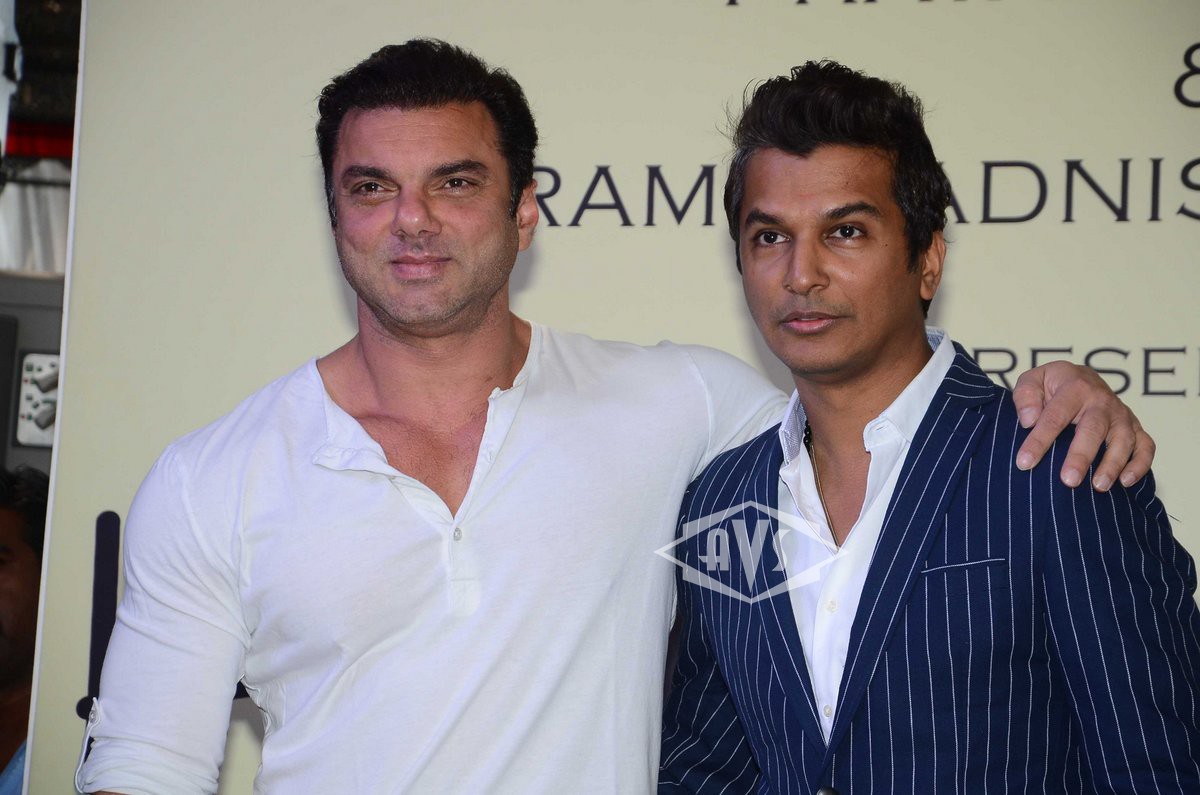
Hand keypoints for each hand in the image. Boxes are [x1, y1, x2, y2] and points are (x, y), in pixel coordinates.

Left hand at [1011, 360, 1153, 490]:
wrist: (1081, 378)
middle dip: (1081, 456)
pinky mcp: (1135, 427)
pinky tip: (1126, 482)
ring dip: (1113, 464)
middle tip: (1069, 480)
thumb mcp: (1032, 380)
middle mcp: (1102, 401)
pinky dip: (1140, 464)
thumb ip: (1026, 395)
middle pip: (1094, 428)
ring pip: (1124, 439)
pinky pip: (1146, 446)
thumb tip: (1029, 420)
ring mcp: (1121, 415)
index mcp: (1074, 387)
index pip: (1055, 416)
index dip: (1039, 440)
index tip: (1024, 463)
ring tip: (1099, 486)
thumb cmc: (1052, 385)